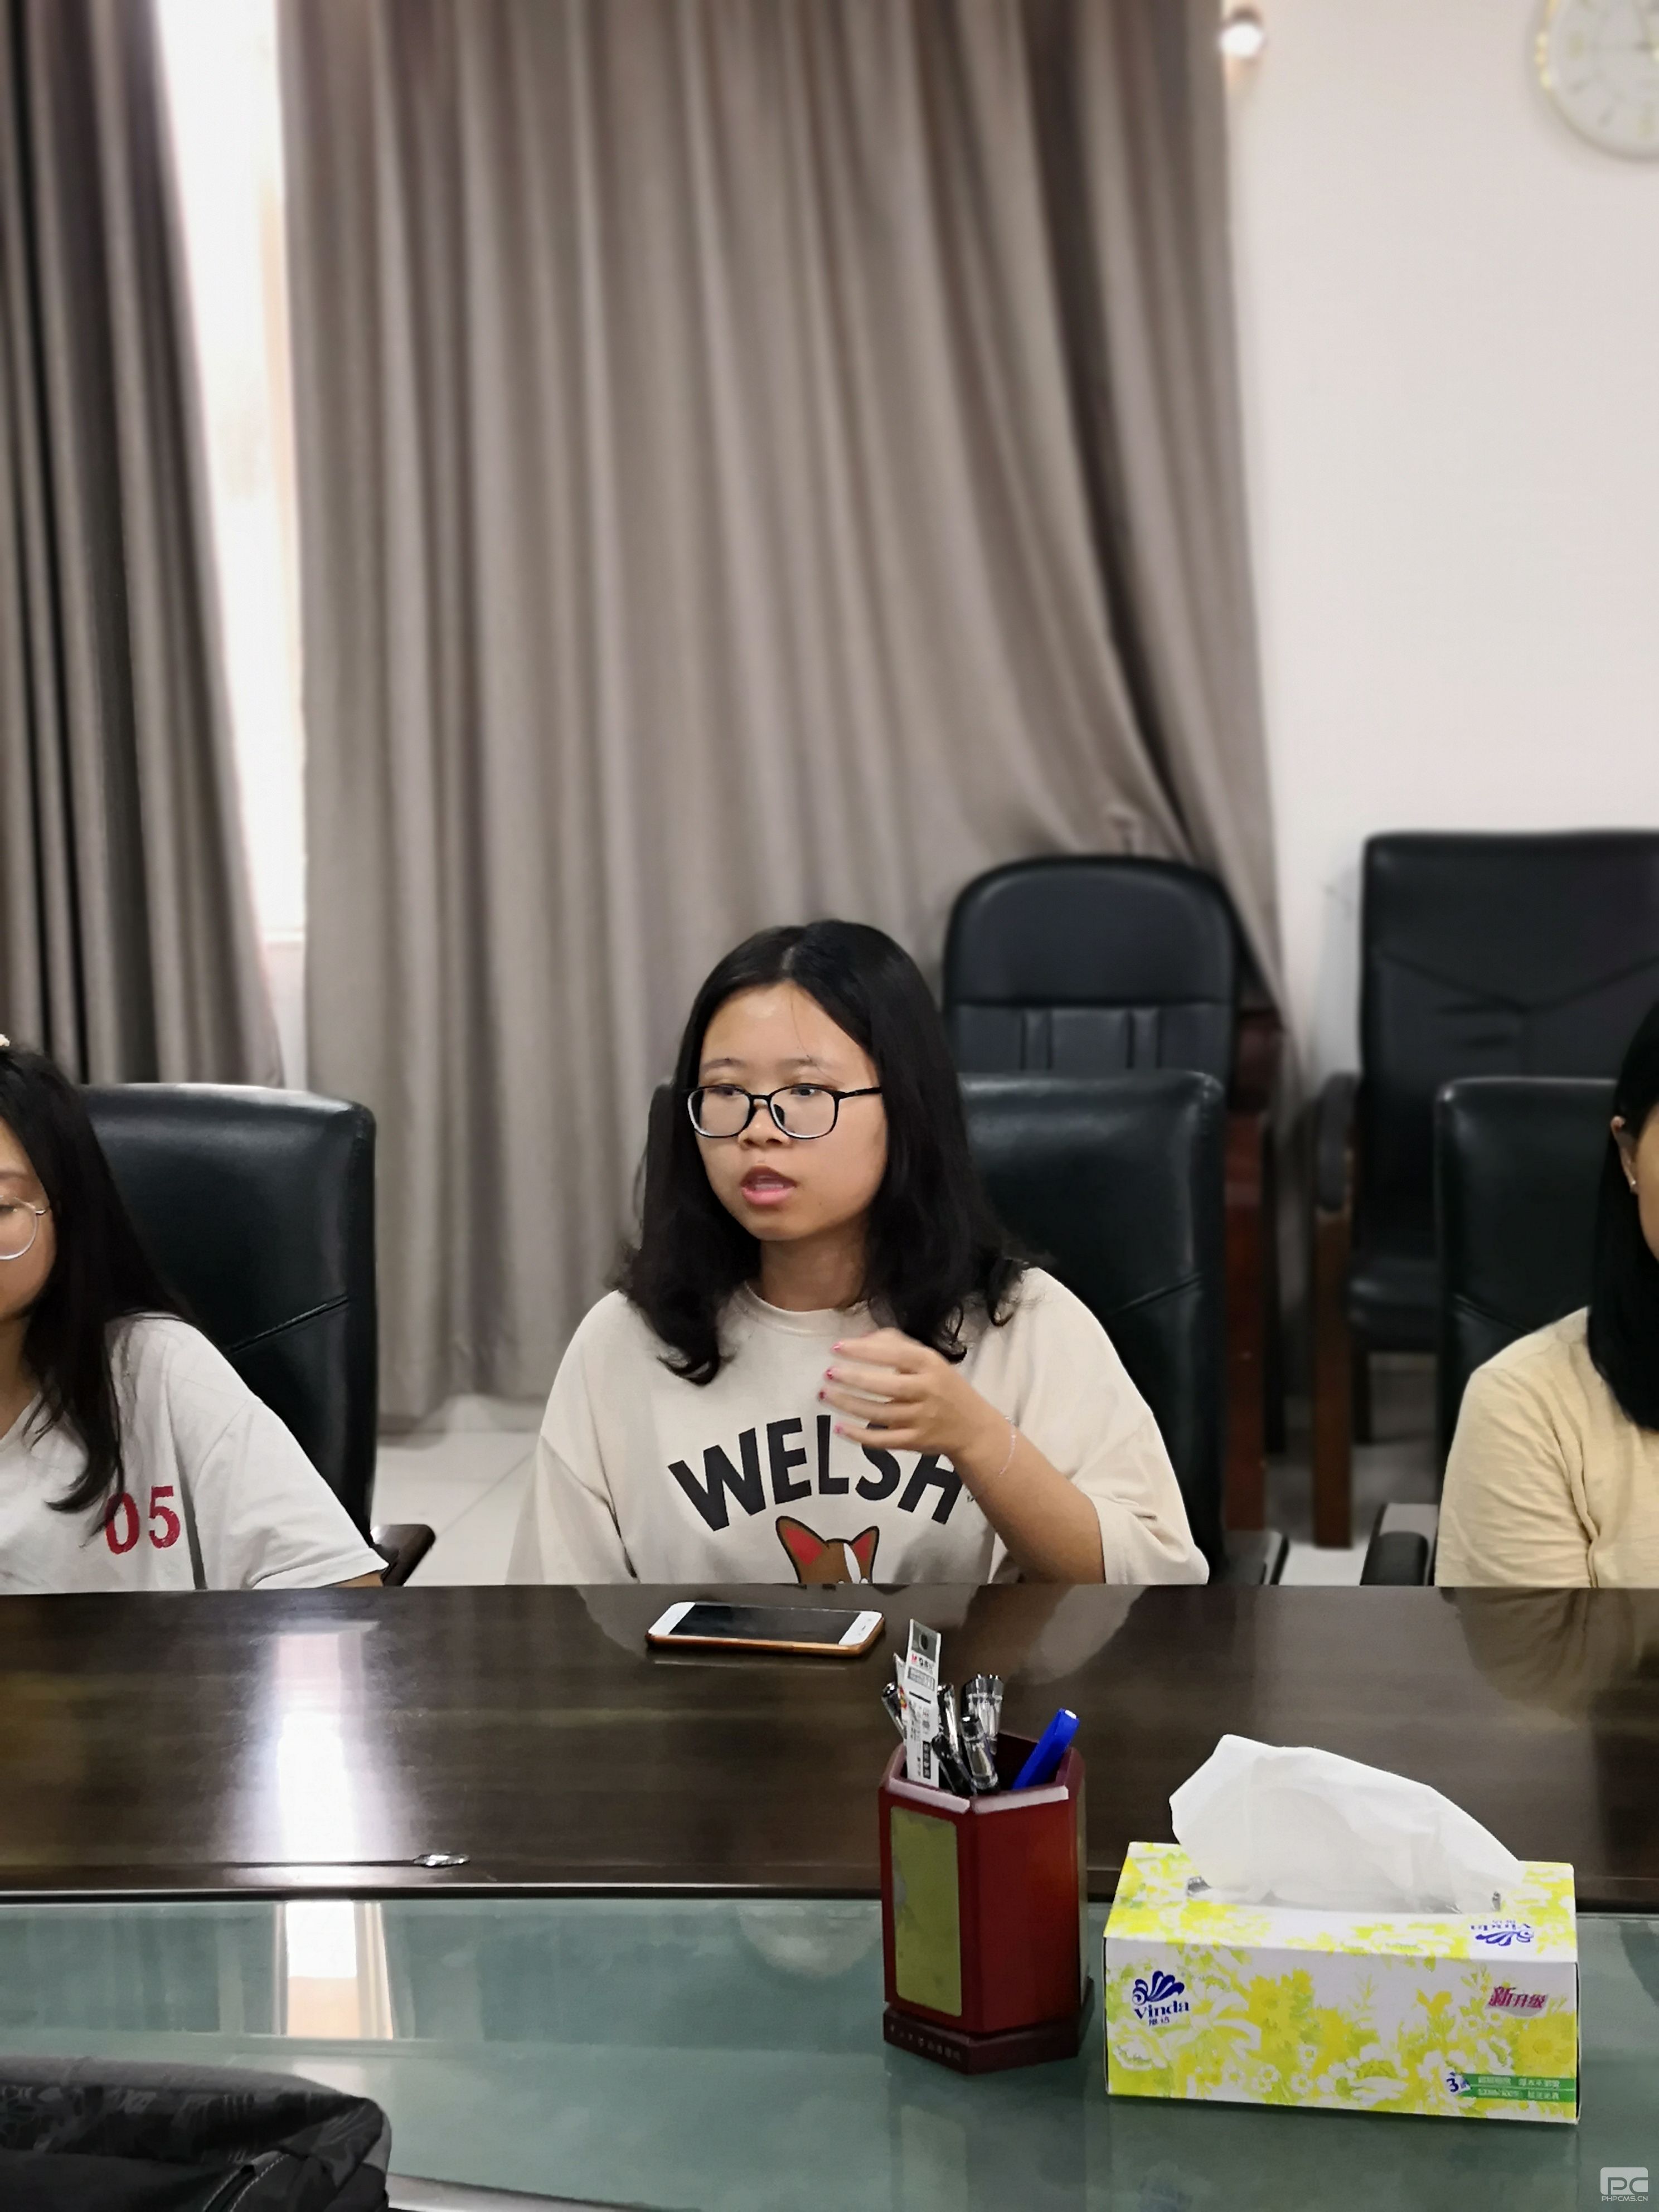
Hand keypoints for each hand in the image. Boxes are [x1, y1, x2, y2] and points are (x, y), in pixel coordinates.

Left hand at [820, 1329, 1004, 1467]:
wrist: (972, 1427)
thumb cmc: (942, 1386)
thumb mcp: (928, 1359)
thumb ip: (896, 1344)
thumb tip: (860, 1339)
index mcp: (930, 1365)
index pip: (895, 1354)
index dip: (864, 1351)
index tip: (837, 1347)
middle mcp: (927, 1391)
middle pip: (886, 1386)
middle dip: (854, 1379)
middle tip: (828, 1372)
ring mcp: (921, 1419)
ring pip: (879, 1413)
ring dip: (849, 1404)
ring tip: (826, 1394)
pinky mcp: (915, 1442)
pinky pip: (882, 1440)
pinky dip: (859, 1436)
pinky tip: (839, 1427)